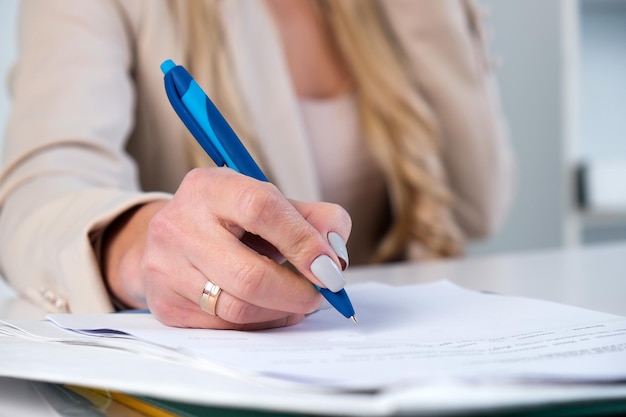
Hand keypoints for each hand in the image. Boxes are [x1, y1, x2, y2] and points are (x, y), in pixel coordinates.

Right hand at [103, 167, 350, 329]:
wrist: (175, 238)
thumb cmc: (232, 220)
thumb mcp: (272, 203)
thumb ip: (315, 220)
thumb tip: (336, 255)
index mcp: (209, 187)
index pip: (260, 209)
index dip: (302, 241)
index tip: (330, 267)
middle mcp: (179, 225)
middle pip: (249, 275)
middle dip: (298, 292)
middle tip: (321, 294)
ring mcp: (166, 268)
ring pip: (238, 308)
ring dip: (282, 312)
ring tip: (298, 301)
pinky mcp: (165, 305)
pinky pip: (225, 327)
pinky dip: (260, 324)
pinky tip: (270, 310)